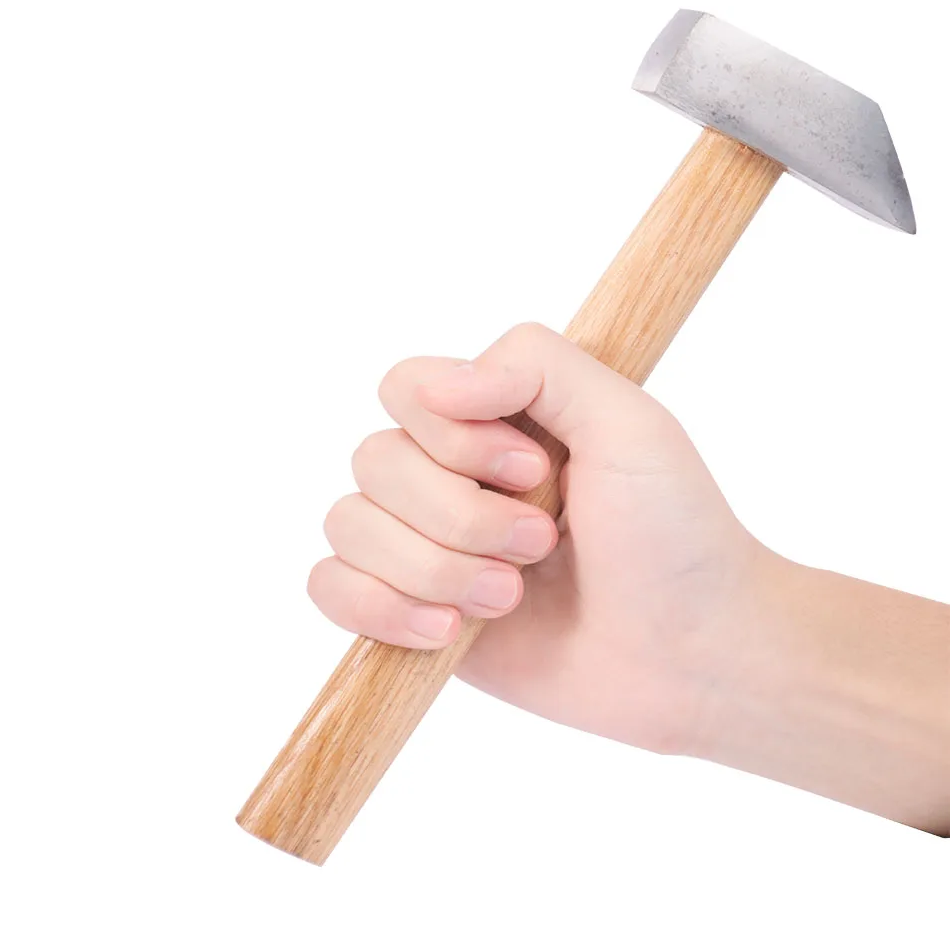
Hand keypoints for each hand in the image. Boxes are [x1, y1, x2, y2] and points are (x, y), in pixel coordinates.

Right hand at [308, 322, 762, 754]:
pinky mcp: (409, 611)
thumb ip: (536, 365)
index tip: (533, 471)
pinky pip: (330, 587)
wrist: (688, 654)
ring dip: (432, 568)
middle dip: (459, 516)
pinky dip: (378, 606)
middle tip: (542, 546)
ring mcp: (425, 545)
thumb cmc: (673, 534)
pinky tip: (447, 631)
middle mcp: (450, 476)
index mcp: (495, 420)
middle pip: (373, 462)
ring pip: (350, 527)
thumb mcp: (629, 422)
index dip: (452, 435)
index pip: (404, 388)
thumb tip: (438, 384)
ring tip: (509, 598)